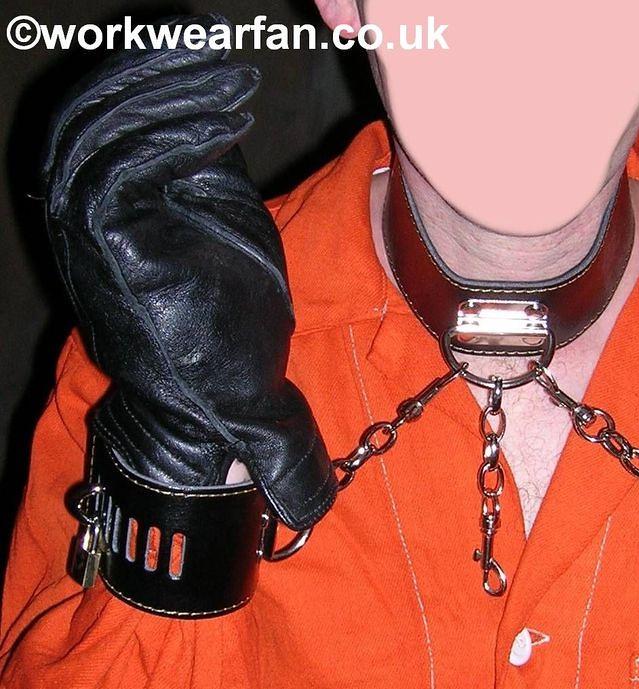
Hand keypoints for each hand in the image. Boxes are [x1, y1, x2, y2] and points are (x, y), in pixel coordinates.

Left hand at [43, 15, 335, 529]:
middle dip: (157, 97)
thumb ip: (280, 448)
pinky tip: (221, 82)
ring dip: (161, 83)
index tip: (224, 123)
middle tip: (225, 81)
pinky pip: (137, 122)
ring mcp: (116, 201)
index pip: (108, 188)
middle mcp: (101, 233)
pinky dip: (171, 91)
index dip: (160, 145)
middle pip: (94, 139)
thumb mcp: (251, 413)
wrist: (192, 374)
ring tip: (223, 68)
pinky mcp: (146, 181)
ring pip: (105, 120)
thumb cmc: (223, 384)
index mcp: (124, 278)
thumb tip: (316, 510)